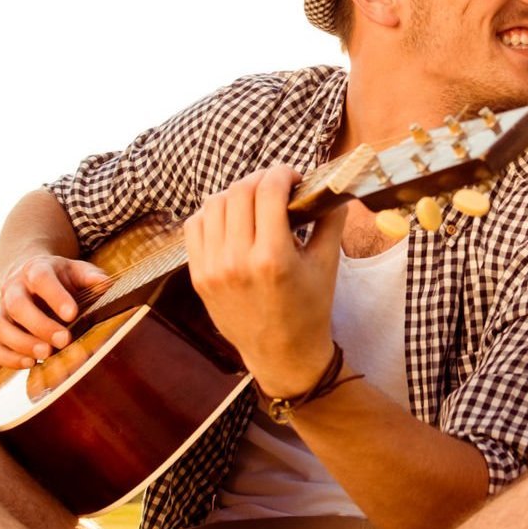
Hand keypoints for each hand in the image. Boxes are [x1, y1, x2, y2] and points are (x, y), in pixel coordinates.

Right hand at [0, 253, 111, 368]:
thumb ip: (90, 276)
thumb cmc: (56, 278)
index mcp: (35, 270)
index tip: (73, 314)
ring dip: (21, 343)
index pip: (41, 279)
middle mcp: (13, 289)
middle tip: (63, 340)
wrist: (24, 276)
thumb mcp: (74, 270)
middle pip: (17, 305)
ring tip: (45, 355)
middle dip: (40, 325)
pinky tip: (30, 364)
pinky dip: (8, 358)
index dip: (56, 296)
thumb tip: (106, 285)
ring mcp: (0, 310)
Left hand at [184, 166, 345, 397]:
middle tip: (276, 187)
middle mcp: (237, 261)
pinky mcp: (199, 276)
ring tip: (253, 203)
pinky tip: (231, 221)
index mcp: (273, 258)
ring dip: (236, 194)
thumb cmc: (309, 310)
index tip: (293, 177)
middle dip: (261, 180)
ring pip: (213, 204)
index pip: (268, 191)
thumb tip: (332, 184)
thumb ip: (330, 220)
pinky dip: (212, 214)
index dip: (282, 173)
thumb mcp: (328, 265)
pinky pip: (195, 226)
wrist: (281, 354)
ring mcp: (213, 269)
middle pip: (239, 192)